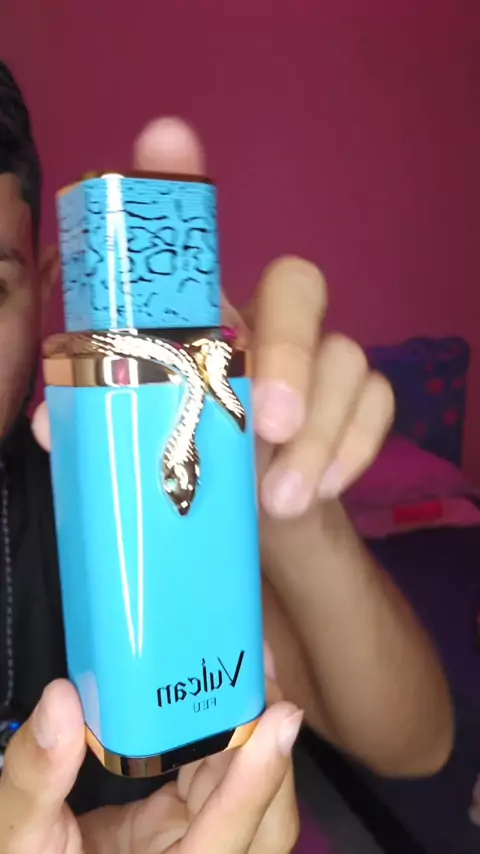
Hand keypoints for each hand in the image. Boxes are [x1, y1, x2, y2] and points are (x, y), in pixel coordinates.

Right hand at [0, 677, 300, 853]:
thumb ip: (35, 779)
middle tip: (260, 673)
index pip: (225, 841)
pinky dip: (226, 740)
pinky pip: (221, 786)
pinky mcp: (190, 830)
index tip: (280, 719)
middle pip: (263, 820)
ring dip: (253, 735)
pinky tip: (220, 697)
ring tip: (247, 668)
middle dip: (268, 745)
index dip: (255, 783)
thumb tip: (62, 700)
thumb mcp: (20, 842)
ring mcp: (201, 848)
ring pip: (252, 798)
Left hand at [33, 118, 393, 517]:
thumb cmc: (197, 473)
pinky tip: (320, 488)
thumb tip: (48, 422)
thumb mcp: (141, 447)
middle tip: (268, 425)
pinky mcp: (362, 404)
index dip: (180, 185)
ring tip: (280, 500)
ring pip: (346, 356)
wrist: (261, 524)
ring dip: (319, 430)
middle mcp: (266, 325)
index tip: (168, 138)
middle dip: (288, 350)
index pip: (196, 245)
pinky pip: (379, 403)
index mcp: (205, 323)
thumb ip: (99, 425)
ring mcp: (322, 362)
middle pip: (300, 284)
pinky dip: (353, 446)